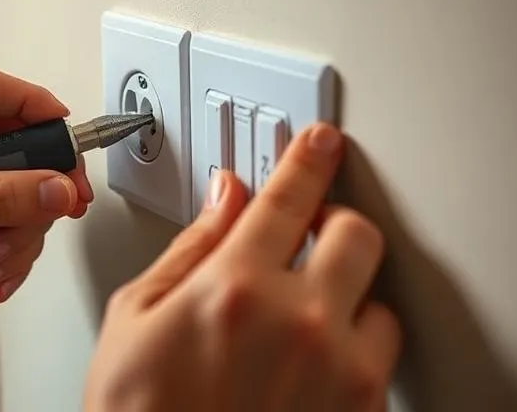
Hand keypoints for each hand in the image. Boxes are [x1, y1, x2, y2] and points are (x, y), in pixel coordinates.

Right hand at [84, 123, 400, 410]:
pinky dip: (352, 345)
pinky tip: (308, 356)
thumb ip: (189, 247)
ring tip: (303, 313)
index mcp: (233, 288)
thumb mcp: (136, 316)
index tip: (321, 143)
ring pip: (378, 299)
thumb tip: (223, 197)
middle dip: (334, 224)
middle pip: (357, 235)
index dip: (308, 159)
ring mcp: (337, 374)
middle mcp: (297, 325)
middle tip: (310, 233)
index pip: (289, 197)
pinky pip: (380, 358)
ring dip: (346, 294)